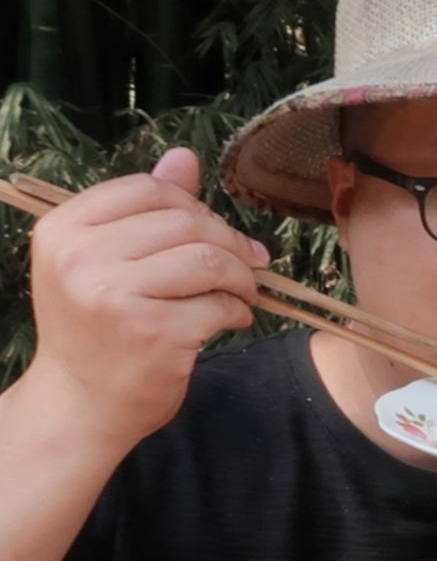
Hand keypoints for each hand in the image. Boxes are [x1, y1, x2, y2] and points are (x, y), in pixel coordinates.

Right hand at [25, 148, 266, 451]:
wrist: (80, 403)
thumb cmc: (96, 328)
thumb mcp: (103, 262)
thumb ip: (143, 209)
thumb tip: (184, 157)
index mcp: (64, 230)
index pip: (147, 189)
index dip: (195, 207)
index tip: (216, 233)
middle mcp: (81, 259)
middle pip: (184, 222)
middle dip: (228, 243)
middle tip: (247, 266)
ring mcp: (114, 297)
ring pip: (207, 260)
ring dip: (240, 277)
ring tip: (242, 293)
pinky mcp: (152, 334)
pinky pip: (218, 305)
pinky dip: (237, 311)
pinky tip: (231, 319)